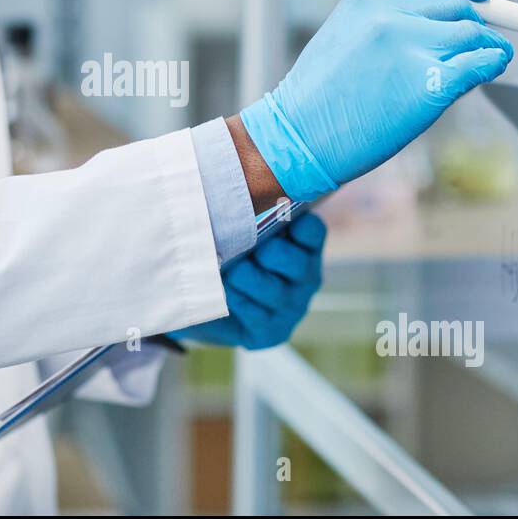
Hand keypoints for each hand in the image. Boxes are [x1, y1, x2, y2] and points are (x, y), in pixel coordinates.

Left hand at [171, 213, 325, 349]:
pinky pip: (258, 315)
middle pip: (296, 262)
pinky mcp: (274, 332)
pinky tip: (225, 292)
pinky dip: (238, 301)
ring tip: (229, 271)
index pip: (312, 231)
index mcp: (303, 246)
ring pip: (275, 291)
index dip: (298, 224)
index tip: (275, 216)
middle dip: (271, 254)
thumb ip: (242, 214)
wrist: (205, 303)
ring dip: (247, 278)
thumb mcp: (235, 230)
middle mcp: (305, 277)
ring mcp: (292, 306)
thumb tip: (229, 186)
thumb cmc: (225, 255)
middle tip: (250, 249)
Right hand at [239, 0, 512, 201]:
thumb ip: (389, 15)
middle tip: (476, 39)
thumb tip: (441, 15)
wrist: (301, 134)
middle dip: (473, 21)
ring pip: (473, 34)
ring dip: (484, 46)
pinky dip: (493, 62)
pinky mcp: (432, 84)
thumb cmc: (320, 92)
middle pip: (458, 5)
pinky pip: (482, 62)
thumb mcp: (346, 31)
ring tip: (483, 59)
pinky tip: (490, 67)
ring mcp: (414, 47)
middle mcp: (394, 14)